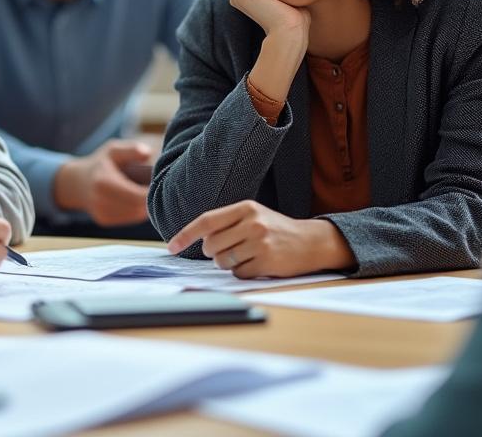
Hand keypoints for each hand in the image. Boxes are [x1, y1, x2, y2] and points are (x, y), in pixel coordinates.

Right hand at [53, 140, 152, 226]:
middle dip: (151, 198)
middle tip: (156, 186)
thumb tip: (148, 153)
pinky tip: (135, 199)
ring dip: (145, 205)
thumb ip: (131, 150)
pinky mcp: (104, 221)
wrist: (78, 182)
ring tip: (145, 191)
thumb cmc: (101, 163)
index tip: (160, 181)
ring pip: (136, 215)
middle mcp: (101, 201)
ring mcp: (102, 213)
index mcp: (103, 182)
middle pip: (139, 207)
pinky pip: (129, 219)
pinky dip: (137, 210)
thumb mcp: (113, 150)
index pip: (137, 196)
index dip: (152, 191)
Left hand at [166, 200, 356, 277]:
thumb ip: (227, 223)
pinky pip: (238, 273)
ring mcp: (260, 243)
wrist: (310, 242)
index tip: (171, 247)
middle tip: (230, 249)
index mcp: (246, 208)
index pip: (206, 221)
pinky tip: (256, 264)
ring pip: (223, 261)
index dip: (185, 235)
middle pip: (211, 245)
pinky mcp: (266, 262)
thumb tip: (196, 240)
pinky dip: (242, 272)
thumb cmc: (275, 229)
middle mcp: (253, 223)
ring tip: (246, 256)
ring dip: (228, 263)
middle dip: (213, 252)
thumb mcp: (253, 216)